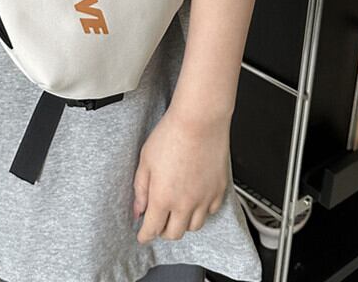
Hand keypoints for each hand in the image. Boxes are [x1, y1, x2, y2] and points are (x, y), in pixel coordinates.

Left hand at [133, 106, 229, 241]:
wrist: (199, 121)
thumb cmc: (171, 134)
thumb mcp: (145, 160)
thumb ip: (140, 189)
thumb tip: (138, 209)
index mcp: (163, 198)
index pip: (152, 229)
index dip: (145, 235)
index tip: (142, 235)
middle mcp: (185, 203)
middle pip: (174, 233)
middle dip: (163, 231)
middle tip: (158, 221)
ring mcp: (204, 199)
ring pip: (194, 227)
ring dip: (183, 223)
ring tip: (176, 210)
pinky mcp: (218, 190)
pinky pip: (210, 212)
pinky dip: (202, 211)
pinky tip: (195, 200)